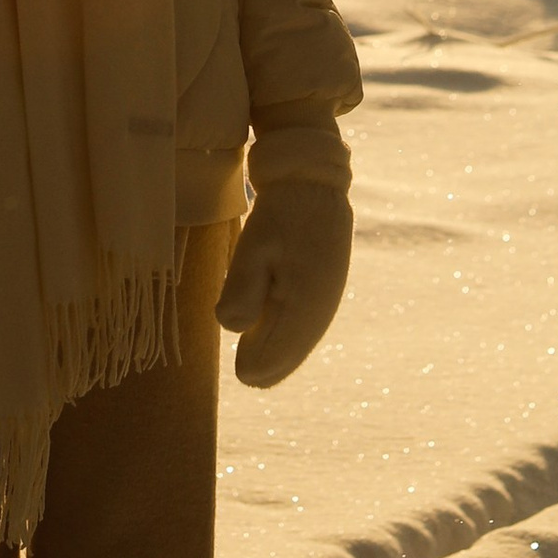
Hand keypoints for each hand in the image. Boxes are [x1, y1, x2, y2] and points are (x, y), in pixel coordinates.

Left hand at [217, 176, 350, 387]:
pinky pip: (294, 337)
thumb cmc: (279, 218)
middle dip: (251, 348)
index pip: (262, 369)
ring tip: (260, 289)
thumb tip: (235, 330)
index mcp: (302, 314)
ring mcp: (322, 314)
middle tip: (246, 297)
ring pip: (284, 354)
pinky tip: (268, 298)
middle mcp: (317, 323)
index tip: (237, 312)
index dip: (239, 352)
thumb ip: (241, 292)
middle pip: (274, 369)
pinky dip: (274, 329)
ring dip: (262, 337)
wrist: (314, 188)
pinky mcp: (320, 304)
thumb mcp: (251, 250)